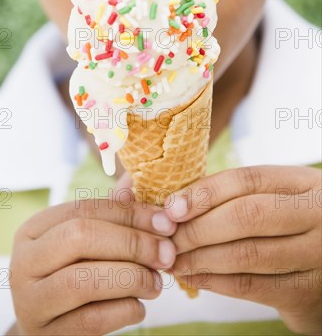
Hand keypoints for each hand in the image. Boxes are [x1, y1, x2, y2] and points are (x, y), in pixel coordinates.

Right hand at [9, 195, 176, 334]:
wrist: (50, 329)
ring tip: (156, 282)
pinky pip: (92, 320)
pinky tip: (139, 305)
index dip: (129, 213)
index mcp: (33, 230)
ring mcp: (30, 302)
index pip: (83, 209)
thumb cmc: (74, 274)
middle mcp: (23, 263)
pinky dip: (126, 310)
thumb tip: (137, 179)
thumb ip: (111, 213)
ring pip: (85, 280)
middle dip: (131, 243)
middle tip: (166, 253)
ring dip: (132, 278)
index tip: (165, 222)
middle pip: (81, 237)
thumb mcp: (86, 241)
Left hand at [164, 166, 321, 334]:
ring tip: (172, 258)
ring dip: (200, 257)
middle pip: (245, 216)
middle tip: (167, 236)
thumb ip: (238, 195)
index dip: (204, 192)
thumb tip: (175, 203)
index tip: (172, 207)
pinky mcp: (306, 293)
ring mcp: (316, 255)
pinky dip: (214, 281)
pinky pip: (251, 286)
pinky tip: (193, 276)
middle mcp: (315, 216)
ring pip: (245, 254)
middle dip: (197, 228)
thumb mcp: (278, 197)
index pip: (246, 180)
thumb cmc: (290, 225)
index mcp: (304, 184)